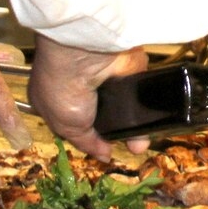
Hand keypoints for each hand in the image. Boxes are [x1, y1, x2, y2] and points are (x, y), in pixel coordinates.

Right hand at [27, 36, 152, 159]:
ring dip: (135, 121)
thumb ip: (86, 142)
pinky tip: (153, 121)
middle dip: (116, 130)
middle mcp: (80, 84)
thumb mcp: (65, 126)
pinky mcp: (128, 64)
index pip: (74, 120)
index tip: (105, 149)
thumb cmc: (60, 87)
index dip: (90, 135)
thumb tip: (104, 156)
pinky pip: (140, 88)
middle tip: (132, 148)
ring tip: (143, 143)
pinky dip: (146, 103)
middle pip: (102, 112)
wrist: (82, 52)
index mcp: (54, 96)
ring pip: (123, 103)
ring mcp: (105, 74)